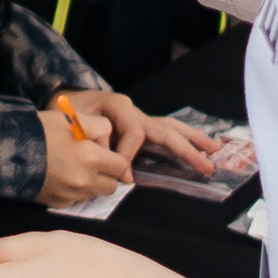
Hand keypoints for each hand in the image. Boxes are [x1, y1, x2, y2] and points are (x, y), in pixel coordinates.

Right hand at [33, 105, 133, 207]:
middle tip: (92, 161)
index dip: (115, 158)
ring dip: (91, 183)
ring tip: (74, 166)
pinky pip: (77, 199)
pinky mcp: (58, 203)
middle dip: (106, 174)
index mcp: (90, 157)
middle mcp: (83, 180)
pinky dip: (75, 190)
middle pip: (111, 185)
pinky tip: (62, 175)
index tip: (105, 153)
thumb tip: (109, 139)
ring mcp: (70, 194)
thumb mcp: (71, 119)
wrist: (7, 149)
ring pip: (94, 193)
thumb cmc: (40, 130)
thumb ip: (98, 126)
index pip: (121, 166)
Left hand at [60, 90, 220, 176]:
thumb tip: (118, 165)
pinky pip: (165, 131)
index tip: (123, 176)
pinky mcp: (140, 125)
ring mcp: (139, 117)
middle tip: (208, 162)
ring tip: (215, 149)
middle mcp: (134, 110)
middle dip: (187, 147)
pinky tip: (199, 145)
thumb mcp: (76, 123)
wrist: (61, 101)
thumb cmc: (67, 112)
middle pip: (166, 129)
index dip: (130, 156)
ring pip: (171, 127)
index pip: (135, 134)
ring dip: (193, 140)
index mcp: (119, 106)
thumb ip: (96, 141)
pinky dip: (183, 138)